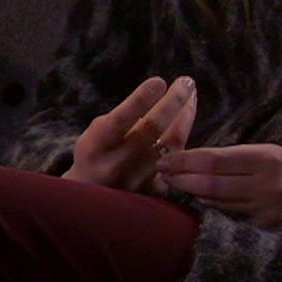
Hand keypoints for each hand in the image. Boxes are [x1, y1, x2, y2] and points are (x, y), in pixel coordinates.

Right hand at [62, 76, 196, 192]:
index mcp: (94, 147)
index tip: (159, 81)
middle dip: (172, 102)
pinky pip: (178, 160)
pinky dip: (184, 135)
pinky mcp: (153, 193)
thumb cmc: (97, 155)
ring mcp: (136, 182)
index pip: (121, 119)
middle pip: (151, 130)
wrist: (90, 200)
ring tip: (191, 95)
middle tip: (186, 82)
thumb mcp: (97, 134)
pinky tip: (187, 119)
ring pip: (170, 145)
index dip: (141, 99)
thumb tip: (159, 91)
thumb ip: (123, 118)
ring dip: (185, 116)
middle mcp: (114, 166)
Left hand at [156, 143, 281, 250]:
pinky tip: (199, 201)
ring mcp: (265, 209)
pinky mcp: (267, 228)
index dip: (187, 160)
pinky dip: (213, 207)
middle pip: (212, 182)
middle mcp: (265, 184)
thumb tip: (202, 160)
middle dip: (182, 178)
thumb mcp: (277, 153)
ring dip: (192, 193)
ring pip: (218, 201)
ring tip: (172, 185)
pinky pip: (232, 215)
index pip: (216, 160)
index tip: (165, 158)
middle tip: (160, 173)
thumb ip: (243, 158)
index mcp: (267, 158)